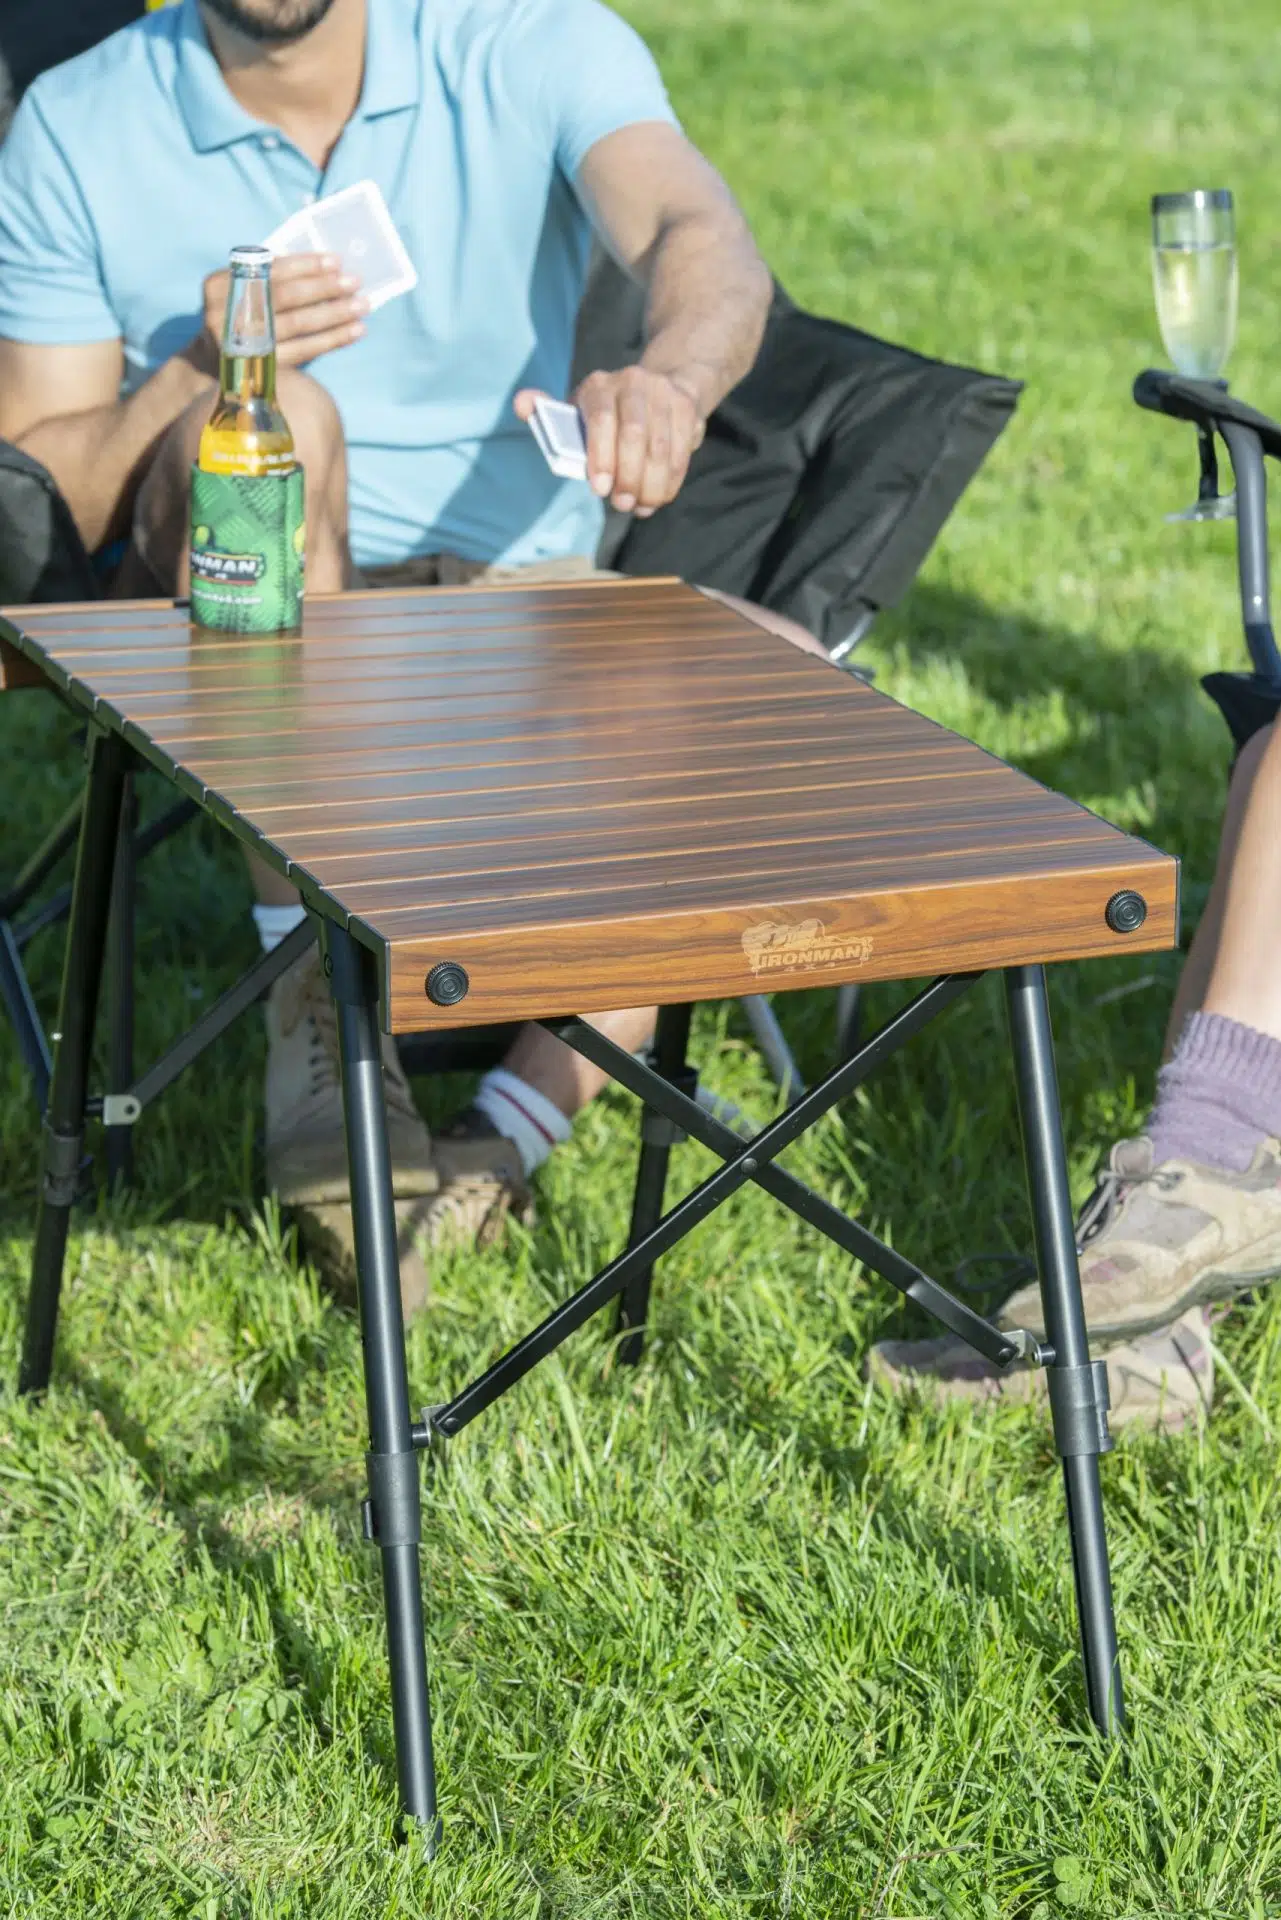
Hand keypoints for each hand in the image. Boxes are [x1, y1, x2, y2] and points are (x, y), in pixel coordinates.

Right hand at [186, 254, 368, 373]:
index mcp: (219, 285)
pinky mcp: (262, 368)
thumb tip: (323, 266)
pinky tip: (354, 332)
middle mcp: (225, 313)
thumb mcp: (242, 293)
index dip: (305, 265)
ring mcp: (243, 343)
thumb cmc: (239, 319)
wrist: (214, 366)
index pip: (269, 270)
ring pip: (298, 324)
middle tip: (354, 282)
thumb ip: (269, 278)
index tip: (335, 261)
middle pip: (285, 296)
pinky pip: (304, 350)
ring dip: (334, 314)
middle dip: (323, 287)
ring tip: (362, 306)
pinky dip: (332, 340)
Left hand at [514, 366, 705, 516]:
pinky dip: (671, 480)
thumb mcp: (578, 411)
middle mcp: (632, 382)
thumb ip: (550, 414)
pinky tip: (659, 497)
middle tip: (622, 505)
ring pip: (660, 448)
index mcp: (598, 386)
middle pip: (635, 436)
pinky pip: (680, 451)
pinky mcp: (686, 408)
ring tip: (641, 506)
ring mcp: (662, 393)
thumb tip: (522, 403)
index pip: (601, 420)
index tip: (600, 490)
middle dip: (628, 477)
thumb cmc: (607, 413)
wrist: (659, 386)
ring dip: (651, 484)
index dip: (601, 457)